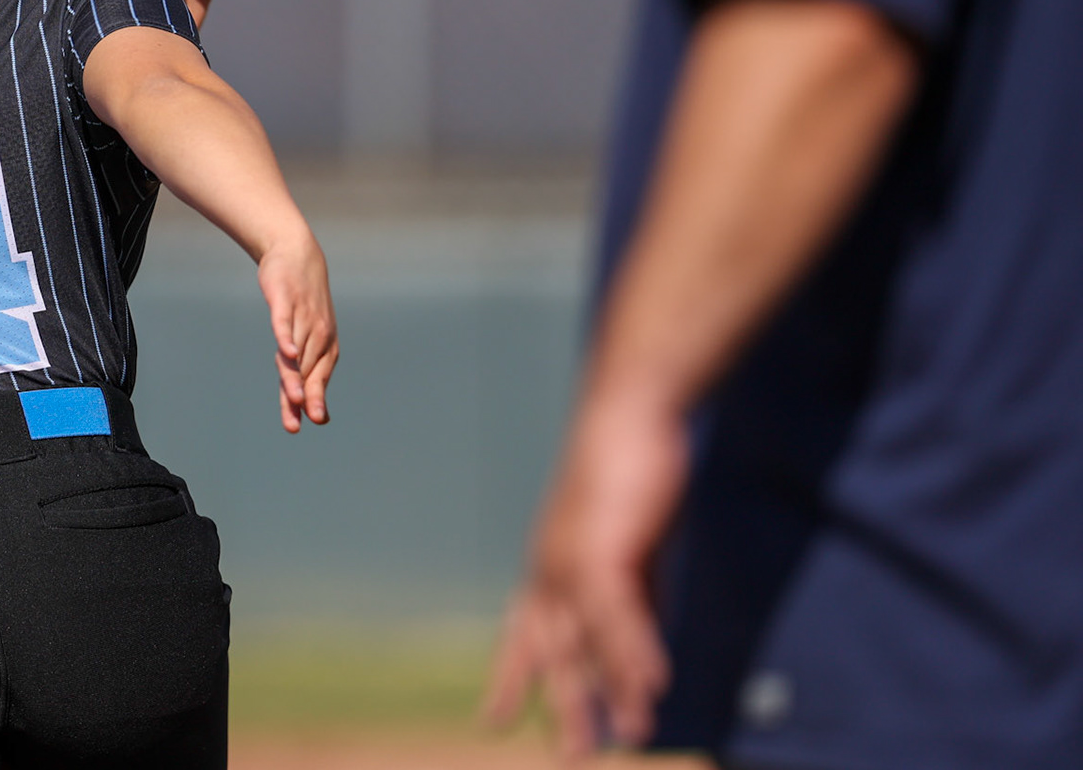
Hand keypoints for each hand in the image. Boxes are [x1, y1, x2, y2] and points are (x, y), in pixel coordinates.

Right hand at [255, 228, 336, 432]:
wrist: (297, 254)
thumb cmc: (301, 303)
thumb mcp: (306, 337)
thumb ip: (306, 372)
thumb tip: (314, 413)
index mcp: (326, 346)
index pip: (317, 379)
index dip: (313, 401)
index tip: (310, 422)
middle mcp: (319, 334)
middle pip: (306, 371)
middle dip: (303, 398)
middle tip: (297, 424)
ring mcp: (302, 316)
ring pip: (297, 352)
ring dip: (295, 376)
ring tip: (294, 400)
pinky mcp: (285, 300)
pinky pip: (285, 323)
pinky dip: (286, 338)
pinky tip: (287, 353)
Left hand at [484, 392, 687, 758]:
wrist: (630, 413)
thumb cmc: (629, 471)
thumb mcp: (629, 546)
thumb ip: (632, 596)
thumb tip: (637, 646)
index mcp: (549, 565)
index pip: (524, 631)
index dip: (512, 676)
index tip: (495, 720)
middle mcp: (551, 568)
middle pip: (554, 649)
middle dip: (565, 704)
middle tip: (575, 756)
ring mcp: (573, 559)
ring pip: (590, 640)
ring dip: (613, 690)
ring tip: (632, 737)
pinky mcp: (606, 548)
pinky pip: (621, 614)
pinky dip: (636, 651)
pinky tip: (654, 685)